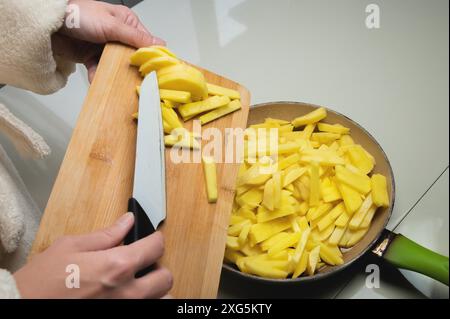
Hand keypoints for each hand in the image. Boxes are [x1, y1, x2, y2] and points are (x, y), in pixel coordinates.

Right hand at [14, 213, 171, 298]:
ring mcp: (125, 310)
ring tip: (137, 286)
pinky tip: (129, 297)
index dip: (155, 239)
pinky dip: (145, 303)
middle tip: (142, 265)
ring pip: (162, 300)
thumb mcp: (70, 246)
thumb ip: (105, 235)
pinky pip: (146, 311)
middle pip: (165, 278)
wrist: (21, 307)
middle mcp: (127, 292)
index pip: (156, 247)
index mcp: (117, 266)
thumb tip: (126, 222)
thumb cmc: (41, 281)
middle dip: (156, 268)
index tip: (151, 240)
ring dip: (154, 291)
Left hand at [52, 0, 164, 81]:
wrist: (49, 24)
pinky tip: (97, 79)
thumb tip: (160, 44)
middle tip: (135, 81)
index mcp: (127, 23)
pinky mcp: (92, 57)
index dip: (150, 56)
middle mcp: (118, 35)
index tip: (154, 71)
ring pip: (116, 66)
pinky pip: (100, 70)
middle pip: (132, 57)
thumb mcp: (112, 26)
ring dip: (113, 75)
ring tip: (116, 84)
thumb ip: (135, 37)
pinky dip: (98, 75)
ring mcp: (105, 47)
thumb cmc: (80, 15)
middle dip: (131, 69)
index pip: (145, 42)